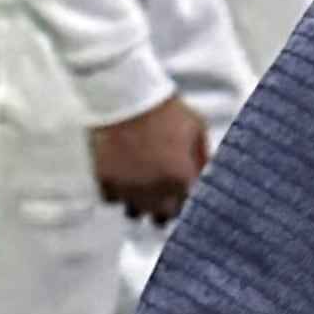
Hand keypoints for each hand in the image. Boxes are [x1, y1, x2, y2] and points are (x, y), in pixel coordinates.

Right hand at [89, 96, 209, 222]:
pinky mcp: (105, 179)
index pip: (190, 208)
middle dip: (168, 210)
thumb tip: (208, 175)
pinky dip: (118, 194)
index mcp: (181, 178)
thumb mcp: (197, 128)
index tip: (187, 196)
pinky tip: (124, 181)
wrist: (127, 95)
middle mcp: (155, 190)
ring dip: (142, 205)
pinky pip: (112, 199)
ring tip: (144, 191)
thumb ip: (204, 157)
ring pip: (135, 213)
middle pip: (163, 218)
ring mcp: (128, 187)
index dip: (190, 202)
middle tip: (167, 197)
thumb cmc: (166, 108)